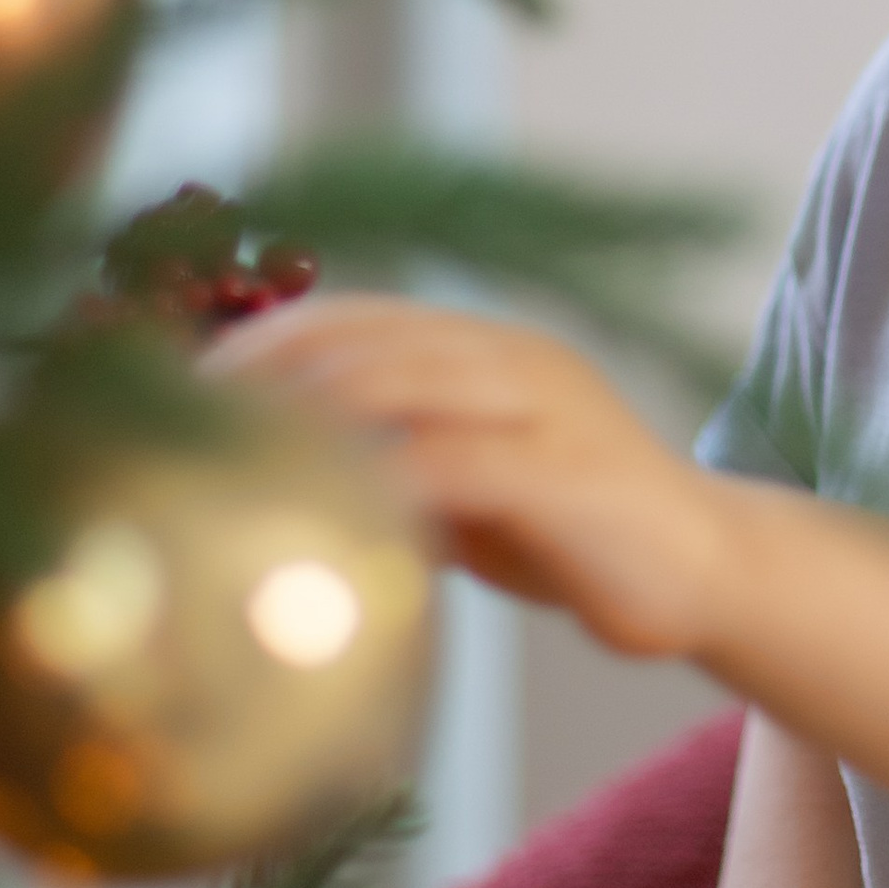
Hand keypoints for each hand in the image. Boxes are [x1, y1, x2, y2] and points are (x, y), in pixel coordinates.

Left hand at [209, 294, 747, 659]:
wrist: (710, 572)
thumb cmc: (572, 534)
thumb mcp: (470, 483)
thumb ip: (396, 462)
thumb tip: (277, 478)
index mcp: (486, 346)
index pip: (354, 315)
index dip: (262, 342)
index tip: (178, 388)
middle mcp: (513, 357)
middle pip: (363, 340)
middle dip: (262, 378)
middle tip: (180, 426)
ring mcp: (547, 407)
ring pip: (402, 381)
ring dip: (306, 417)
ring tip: (232, 458)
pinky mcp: (569, 473)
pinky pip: (455, 461)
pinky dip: (381, 479)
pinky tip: (326, 511)